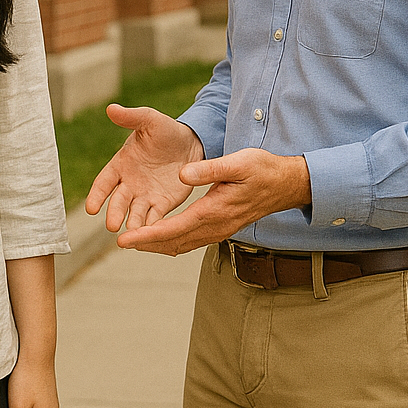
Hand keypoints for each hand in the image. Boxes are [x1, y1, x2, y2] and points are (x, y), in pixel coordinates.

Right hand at [85, 106, 202, 231]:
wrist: (191, 143)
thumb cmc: (165, 130)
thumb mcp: (150, 120)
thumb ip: (131, 117)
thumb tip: (111, 108)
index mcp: (120, 164)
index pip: (104, 182)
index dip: (97, 195)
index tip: (91, 208)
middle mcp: (129, 184)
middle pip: (118, 201)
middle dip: (114, 212)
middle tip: (112, 225)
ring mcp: (145, 196)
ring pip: (135, 213)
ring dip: (132, 224)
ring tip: (132, 233)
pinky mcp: (162, 204)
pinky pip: (155, 217)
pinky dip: (152, 227)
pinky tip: (151, 235)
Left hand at [118, 148, 311, 255]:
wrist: (286, 185)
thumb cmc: (263, 169)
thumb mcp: (238, 162)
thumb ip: (210, 169)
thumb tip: (182, 174)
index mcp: (214, 211)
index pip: (174, 229)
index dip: (147, 235)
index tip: (125, 239)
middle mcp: (215, 227)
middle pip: (173, 243)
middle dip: (146, 244)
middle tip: (121, 242)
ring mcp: (219, 231)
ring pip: (181, 245)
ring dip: (157, 245)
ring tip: (134, 241)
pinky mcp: (221, 228)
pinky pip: (190, 241)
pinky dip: (171, 241)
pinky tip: (159, 236)